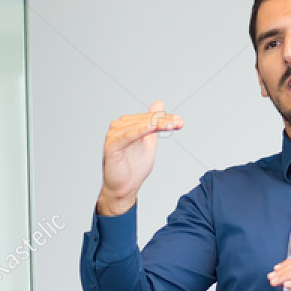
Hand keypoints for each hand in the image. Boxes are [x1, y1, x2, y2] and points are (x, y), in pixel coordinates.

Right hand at [97, 100, 183, 215]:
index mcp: (126, 125)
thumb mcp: (149, 142)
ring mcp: (113, 136)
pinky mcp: (111, 146)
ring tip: (170, 125)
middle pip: (144, 120)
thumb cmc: (134, 167)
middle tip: (179, 122)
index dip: (164, 118)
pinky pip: (127, 136)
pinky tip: (150, 127)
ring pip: (138, 126)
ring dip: (155, 124)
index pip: (148, 117)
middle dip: (163, 120)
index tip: (180, 121)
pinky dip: (139, 131)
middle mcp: (118, 127)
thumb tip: (159, 103)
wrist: (124, 188)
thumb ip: (153, 124)